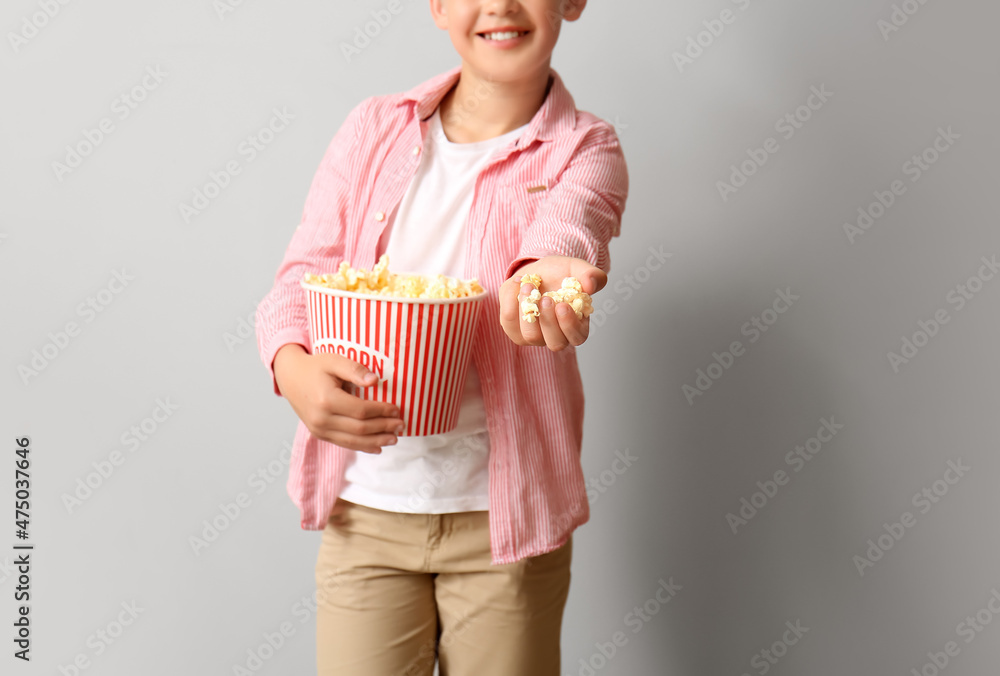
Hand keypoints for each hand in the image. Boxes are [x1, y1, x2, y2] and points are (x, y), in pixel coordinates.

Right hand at [272, 344, 404, 453]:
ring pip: (353, 441)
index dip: (381, 411)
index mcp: (326, 399)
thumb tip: (375, 380)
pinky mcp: (319, 434)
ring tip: (394, 439)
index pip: (361, 411)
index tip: (396, 409)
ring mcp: (319, 429)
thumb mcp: (334, 360)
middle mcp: (321, 418)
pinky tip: (377, 447)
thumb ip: (354, 369)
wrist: (290, 377)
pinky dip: (362, 447)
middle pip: (359, 429)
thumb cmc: (315, 367)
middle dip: (383, 428)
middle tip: (401, 425)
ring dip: (376, 441)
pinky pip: (343, 443)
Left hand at [498, 255, 607, 350]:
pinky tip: (517, 283)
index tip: (562, 305)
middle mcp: (556, 336)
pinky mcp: (514, 329)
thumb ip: (590, 275)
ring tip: (528, 285)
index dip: (570, 325)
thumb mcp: (578, 268)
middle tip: (545, 298)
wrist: (537, 271)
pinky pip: (509, 322)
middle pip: (555, 343)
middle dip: (549, 321)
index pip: (577, 337)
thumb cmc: (561, 274)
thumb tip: (591, 285)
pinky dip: (511, 301)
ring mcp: (534, 336)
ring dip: (528, 310)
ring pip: (530, 336)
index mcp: (576, 325)